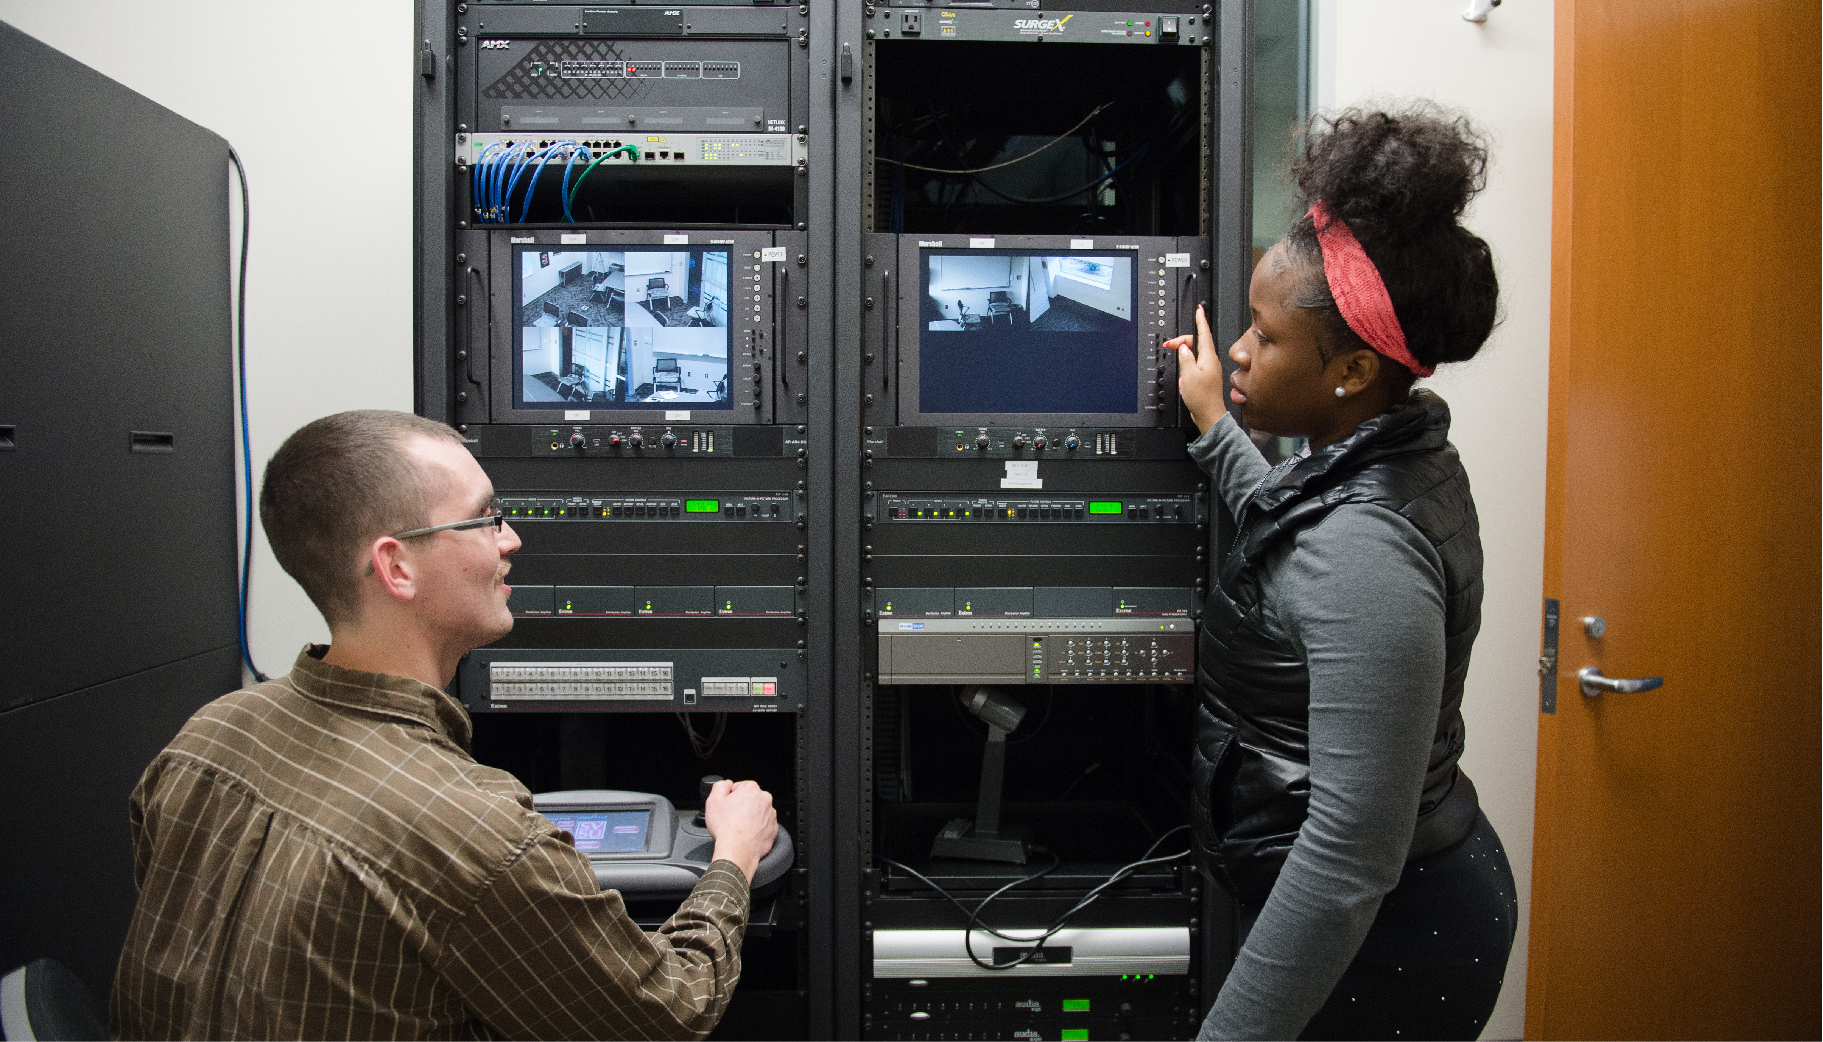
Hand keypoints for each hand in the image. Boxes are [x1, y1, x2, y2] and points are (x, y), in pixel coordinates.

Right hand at [704, 779, 777, 884]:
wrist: (737, 851)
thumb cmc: (726, 827)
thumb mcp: (713, 800)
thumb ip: (720, 786)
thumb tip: (727, 784)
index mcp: (751, 789)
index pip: (739, 788)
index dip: (730, 798)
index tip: (727, 808)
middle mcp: (765, 800)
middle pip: (750, 800)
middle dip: (741, 807)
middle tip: (731, 819)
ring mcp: (771, 815)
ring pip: (757, 813)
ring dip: (749, 818)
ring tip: (738, 828)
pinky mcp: (773, 830)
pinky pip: (763, 826)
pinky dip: (756, 830)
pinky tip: (746, 835)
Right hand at [1167, 304, 1227, 434]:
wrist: (1209, 415)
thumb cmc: (1202, 397)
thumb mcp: (1188, 375)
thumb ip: (1185, 358)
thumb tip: (1183, 347)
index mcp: (1208, 357)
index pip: (1204, 333)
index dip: (1200, 320)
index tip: (1199, 310)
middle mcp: (1211, 361)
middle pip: (1196, 342)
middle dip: (1182, 341)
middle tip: (1170, 345)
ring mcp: (1209, 368)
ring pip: (1195, 353)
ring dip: (1184, 353)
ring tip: (1176, 361)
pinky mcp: (1206, 376)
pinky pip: (1195, 363)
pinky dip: (1187, 363)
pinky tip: (1183, 374)